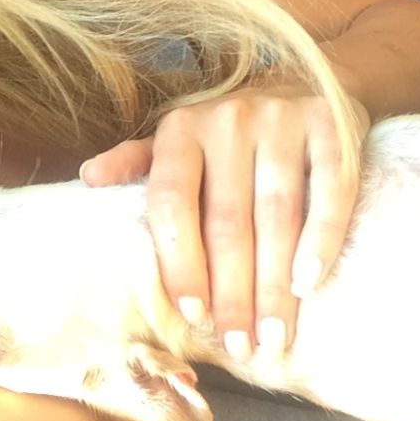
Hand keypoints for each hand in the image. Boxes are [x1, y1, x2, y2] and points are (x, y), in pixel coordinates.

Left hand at [79, 87, 368, 358]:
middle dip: (232, 291)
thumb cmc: (227, 132)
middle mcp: (228, 120)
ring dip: (275, 283)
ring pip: (277, 214)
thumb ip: (136, 163)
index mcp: (180, 130)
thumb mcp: (178, 140)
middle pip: (227, 220)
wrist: (305, 75)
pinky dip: (321, 240)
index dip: (180, 261)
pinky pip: (329, 190)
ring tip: (273, 336)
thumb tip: (89, 178)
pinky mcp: (330, 123)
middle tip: (239, 345)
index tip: (192, 313)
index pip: (171, 203)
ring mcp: (281, 119)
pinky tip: (310, 285)